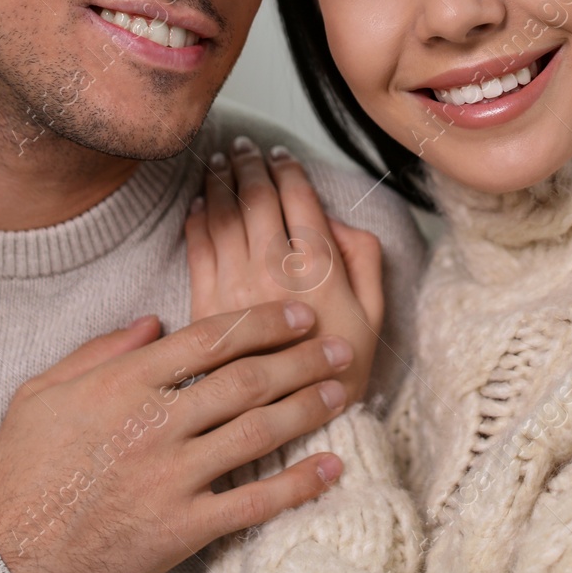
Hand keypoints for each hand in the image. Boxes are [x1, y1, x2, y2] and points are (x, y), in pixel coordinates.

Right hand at [0, 303, 353, 572]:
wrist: (1, 554)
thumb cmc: (19, 471)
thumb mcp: (42, 392)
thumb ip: (101, 350)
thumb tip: (154, 320)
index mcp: (124, 383)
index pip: (211, 338)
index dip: (265, 321)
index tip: (300, 314)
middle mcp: (154, 423)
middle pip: (247, 379)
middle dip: (303, 358)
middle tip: (341, 346)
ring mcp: (169, 477)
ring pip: (258, 431)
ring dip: (308, 408)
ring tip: (343, 391)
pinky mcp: (179, 528)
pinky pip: (252, 502)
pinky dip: (298, 483)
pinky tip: (330, 467)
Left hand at [186, 137, 384, 406]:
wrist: (296, 425)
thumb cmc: (340, 369)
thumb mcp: (375, 313)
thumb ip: (364, 258)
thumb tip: (338, 220)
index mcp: (319, 267)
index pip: (298, 198)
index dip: (286, 168)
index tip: (279, 154)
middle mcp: (275, 270)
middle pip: (257, 198)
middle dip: (250, 165)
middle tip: (244, 147)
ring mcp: (236, 287)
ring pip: (224, 216)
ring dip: (220, 182)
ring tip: (218, 163)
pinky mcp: (206, 307)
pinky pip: (197, 250)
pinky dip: (196, 220)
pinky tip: (198, 204)